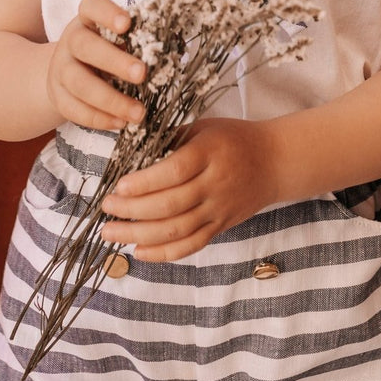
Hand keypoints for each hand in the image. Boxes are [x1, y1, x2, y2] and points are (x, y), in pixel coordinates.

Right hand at [46, 0, 146, 131]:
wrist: (70, 72)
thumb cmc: (109, 50)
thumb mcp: (121, 39)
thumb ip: (141, 40)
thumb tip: (175, 51)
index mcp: (89, 19)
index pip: (91, 6)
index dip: (107, 13)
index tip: (127, 24)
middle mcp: (71, 40)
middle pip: (85, 46)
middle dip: (114, 61)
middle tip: (142, 73)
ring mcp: (61, 68)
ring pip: (79, 83)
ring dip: (111, 100)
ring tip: (139, 113)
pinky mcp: (57, 95)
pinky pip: (74, 109)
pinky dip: (99, 119)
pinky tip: (121, 123)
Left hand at [100, 117, 280, 261]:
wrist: (275, 161)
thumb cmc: (233, 139)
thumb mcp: (203, 128)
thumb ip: (170, 140)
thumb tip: (128, 154)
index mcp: (210, 153)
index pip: (174, 172)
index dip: (145, 182)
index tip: (119, 186)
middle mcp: (215, 184)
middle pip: (171, 205)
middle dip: (132, 210)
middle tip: (106, 208)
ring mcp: (219, 209)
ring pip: (177, 230)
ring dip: (139, 235)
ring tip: (110, 232)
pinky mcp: (221, 226)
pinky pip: (191, 245)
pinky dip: (164, 253)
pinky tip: (139, 252)